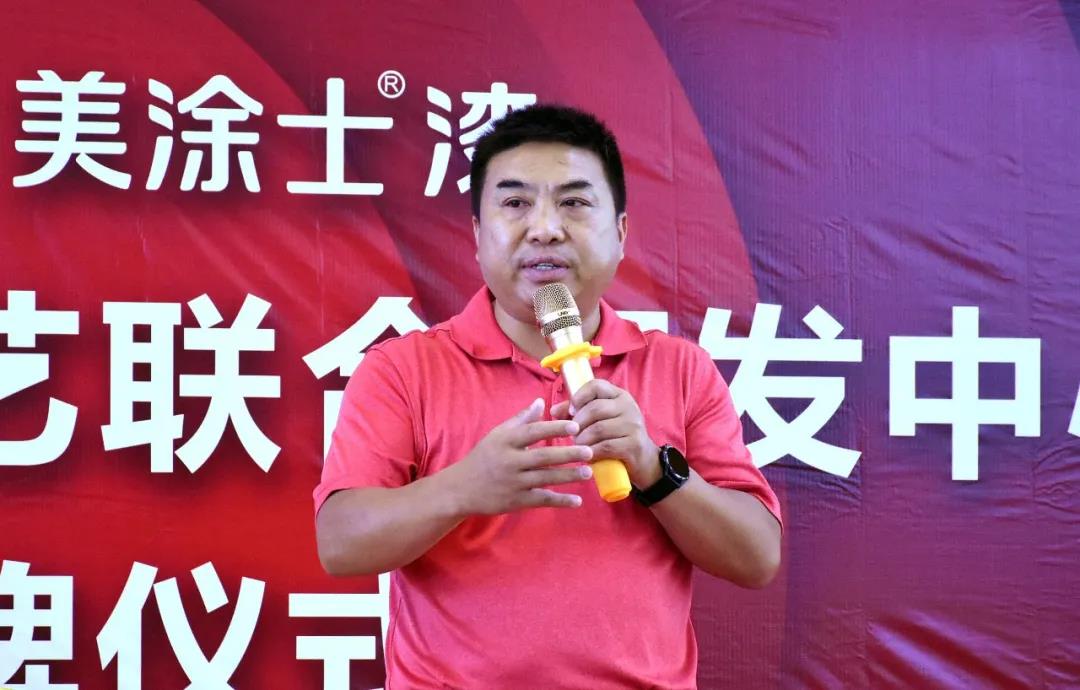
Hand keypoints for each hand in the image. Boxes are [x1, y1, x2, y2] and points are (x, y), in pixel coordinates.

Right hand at [438, 398, 593, 515]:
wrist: (461, 488)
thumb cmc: (483, 457)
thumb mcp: (497, 434)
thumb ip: (521, 419)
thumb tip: (541, 401)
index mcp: (505, 441)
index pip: (533, 432)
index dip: (554, 428)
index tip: (575, 425)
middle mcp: (510, 461)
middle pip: (542, 457)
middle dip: (567, 454)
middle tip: (589, 450)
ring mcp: (514, 483)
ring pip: (545, 479)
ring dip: (568, 476)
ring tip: (588, 472)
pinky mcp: (516, 501)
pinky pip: (541, 500)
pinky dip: (560, 501)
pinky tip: (577, 501)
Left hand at [550, 380, 661, 488]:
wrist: (642, 459)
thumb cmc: (615, 436)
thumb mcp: (599, 420)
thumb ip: (576, 412)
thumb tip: (553, 411)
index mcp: (619, 395)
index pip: (596, 386)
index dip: (579, 397)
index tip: (571, 411)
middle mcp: (628, 406)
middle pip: (595, 408)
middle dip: (578, 423)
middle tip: (573, 434)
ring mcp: (633, 424)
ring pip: (598, 429)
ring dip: (583, 440)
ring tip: (579, 446)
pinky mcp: (634, 444)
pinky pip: (606, 446)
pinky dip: (593, 452)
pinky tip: (588, 455)